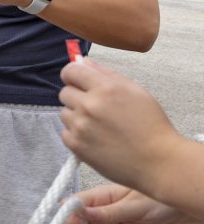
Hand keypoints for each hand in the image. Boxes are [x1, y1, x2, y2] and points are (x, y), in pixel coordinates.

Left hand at [59, 60, 178, 189]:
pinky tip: (96, 138)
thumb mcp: (136, 91)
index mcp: (106, 88)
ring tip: (100, 125)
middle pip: (64, 92)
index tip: (78, 80)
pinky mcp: (75, 145)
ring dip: (77, 116)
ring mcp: (80, 126)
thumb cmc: (151, 125)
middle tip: (96, 107)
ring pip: (64, 113)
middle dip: (77, 96)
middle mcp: (89, 105)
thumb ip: (106, 74)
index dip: (73, 74)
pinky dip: (77, 134)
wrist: (158, 162)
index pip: (71, 71)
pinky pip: (66, 132)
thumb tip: (83, 61)